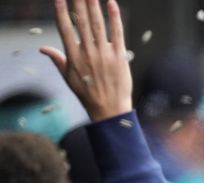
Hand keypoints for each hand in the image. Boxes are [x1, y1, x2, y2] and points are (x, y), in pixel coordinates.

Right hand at [41, 0, 132, 121]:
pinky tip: (112, 4)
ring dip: (94, 5)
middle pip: (82, 22)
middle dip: (79, 3)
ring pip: (98, 24)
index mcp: (73, 57)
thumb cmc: (88, 94)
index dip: (61, 12)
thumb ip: (57, 59)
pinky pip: (117, 33)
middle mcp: (88, 52)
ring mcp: (104, 54)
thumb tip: (42, 48)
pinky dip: (115, 18)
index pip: (65, 29)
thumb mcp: (69, 78)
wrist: (109, 109)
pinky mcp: (120, 56)